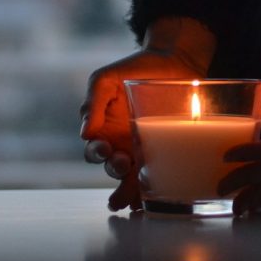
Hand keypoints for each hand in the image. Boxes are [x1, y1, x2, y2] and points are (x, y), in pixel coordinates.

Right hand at [80, 17, 215, 210]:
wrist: (174, 60)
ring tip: (131, 197)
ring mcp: (144, 148)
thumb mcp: (106, 79)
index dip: (96, 153)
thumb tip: (85, 133)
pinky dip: (151, 190)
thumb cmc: (136, 68)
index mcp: (103, 128)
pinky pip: (156, 174)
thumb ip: (93, 103)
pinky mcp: (165, 149)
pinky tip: (151, 199)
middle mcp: (121, 143)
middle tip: (123, 163)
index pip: (94, 150)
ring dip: (129, 189)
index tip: (103, 149)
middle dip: (114, 170)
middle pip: (112, 167)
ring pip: (132, 177)